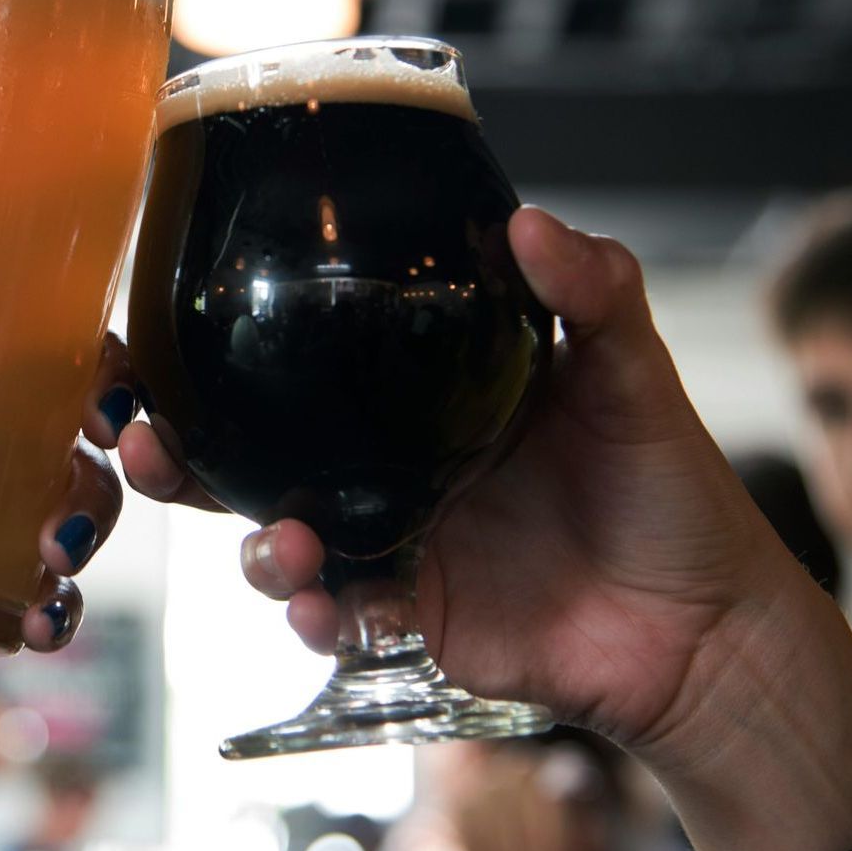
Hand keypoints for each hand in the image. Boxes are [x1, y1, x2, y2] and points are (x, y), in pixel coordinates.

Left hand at [0, 199, 129, 804]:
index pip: (10, 357)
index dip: (73, 350)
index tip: (98, 357)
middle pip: (66, 432)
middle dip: (111, 435)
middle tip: (108, 442)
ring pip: (74, 515)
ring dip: (89, 520)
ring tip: (53, 548)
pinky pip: (48, 609)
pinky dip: (58, 610)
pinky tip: (31, 617)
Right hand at [121, 205, 851, 850]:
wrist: (708, 629)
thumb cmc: (673, 492)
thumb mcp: (633, 373)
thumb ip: (592, 292)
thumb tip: (529, 221)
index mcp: (424, 395)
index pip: (307, 365)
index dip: (228, 358)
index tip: (162, 338)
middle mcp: (393, 464)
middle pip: (261, 455)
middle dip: (187, 457)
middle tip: (143, 442)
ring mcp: (398, 540)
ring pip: (281, 537)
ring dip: (253, 545)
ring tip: (279, 549)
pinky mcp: (414, 613)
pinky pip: (339, 612)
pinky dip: (316, 615)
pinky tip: (324, 610)